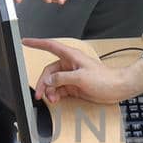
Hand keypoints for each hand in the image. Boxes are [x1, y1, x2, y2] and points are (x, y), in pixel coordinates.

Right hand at [24, 37, 142, 104]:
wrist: (117, 89)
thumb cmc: (105, 79)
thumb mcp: (81, 77)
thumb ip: (62, 78)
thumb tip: (49, 80)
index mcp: (71, 56)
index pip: (50, 46)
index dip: (37, 43)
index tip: (25, 42)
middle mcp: (70, 64)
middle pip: (49, 71)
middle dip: (44, 82)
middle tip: (40, 94)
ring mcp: (71, 75)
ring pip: (53, 82)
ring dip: (50, 91)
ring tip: (51, 99)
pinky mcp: (74, 86)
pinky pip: (59, 89)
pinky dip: (56, 95)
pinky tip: (56, 99)